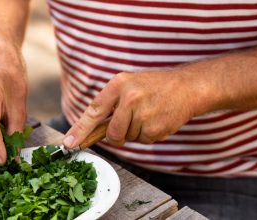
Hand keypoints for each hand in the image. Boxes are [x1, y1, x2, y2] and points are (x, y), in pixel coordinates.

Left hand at [63, 70, 207, 146]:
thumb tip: (92, 130)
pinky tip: (157, 119)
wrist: (187, 87)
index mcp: (118, 84)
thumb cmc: (154, 87)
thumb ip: (111, 104)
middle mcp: (129, 97)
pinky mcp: (155, 127)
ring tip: (149, 114)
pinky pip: (144, 140)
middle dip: (117, 136)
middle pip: (112, 133)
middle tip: (130, 123)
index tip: (69, 144)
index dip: (80, 130)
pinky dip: (149, 134)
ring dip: (136, 132)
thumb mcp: (129, 85)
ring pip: (128, 138)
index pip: (94, 111)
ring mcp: (143, 113)